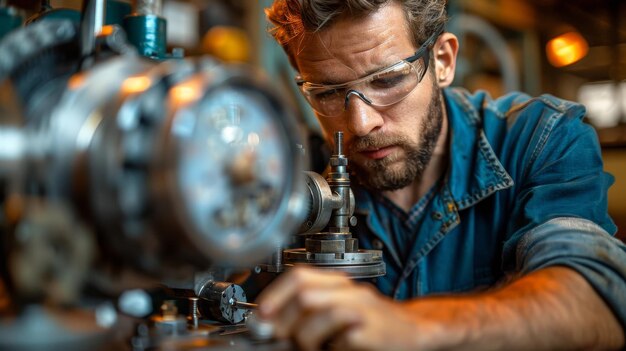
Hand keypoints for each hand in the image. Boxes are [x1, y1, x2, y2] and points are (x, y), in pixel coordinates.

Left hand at [256, 267, 422, 350]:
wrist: (415, 333)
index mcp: (339, 283)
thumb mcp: (341, 308)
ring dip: (305, 337)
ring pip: (317, 314)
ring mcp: (361, 310)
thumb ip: (309, 310)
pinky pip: (339, 339)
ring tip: (312, 347)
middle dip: (284, 319)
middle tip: (282, 336)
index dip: (274, 294)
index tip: (262, 315)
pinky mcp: (370, 332)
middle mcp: (350, 292)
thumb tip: (270, 321)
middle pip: (304, 294)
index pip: (298, 276)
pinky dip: (331, 348)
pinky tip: (336, 349)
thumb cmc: (374, 324)